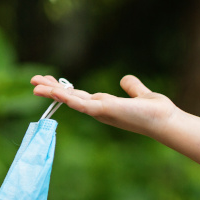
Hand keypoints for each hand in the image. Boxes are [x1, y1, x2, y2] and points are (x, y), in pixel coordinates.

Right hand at [31, 74, 177, 137]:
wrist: (165, 119)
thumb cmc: (156, 111)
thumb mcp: (141, 93)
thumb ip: (132, 87)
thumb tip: (125, 79)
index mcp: (106, 105)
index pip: (80, 96)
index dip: (64, 89)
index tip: (50, 81)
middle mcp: (100, 110)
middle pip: (71, 98)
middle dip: (52, 90)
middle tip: (34, 81)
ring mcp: (101, 111)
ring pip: (71, 101)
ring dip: (53, 93)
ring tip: (35, 85)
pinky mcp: (104, 111)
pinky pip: (81, 104)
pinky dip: (67, 98)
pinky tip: (54, 90)